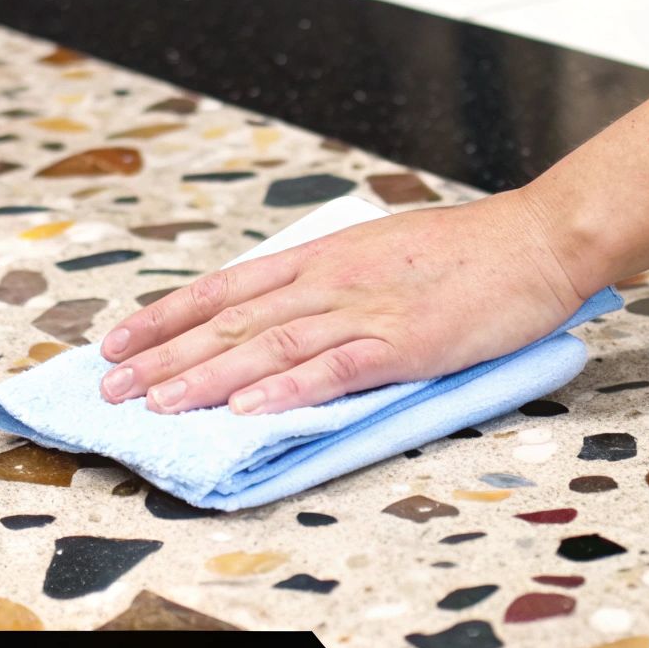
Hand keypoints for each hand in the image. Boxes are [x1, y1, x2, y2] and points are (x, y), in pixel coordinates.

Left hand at [97, 190, 587, 414]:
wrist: (537, 239)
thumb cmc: (467, 252)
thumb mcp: (380, 253)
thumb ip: (329, 283)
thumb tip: (281, 311)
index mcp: (322, 258)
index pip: (225, 286)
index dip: (165, 315)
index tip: (117, 340)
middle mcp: (330, 280)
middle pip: (232, 320)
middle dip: (165, 355)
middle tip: (111, 387)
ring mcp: (366, 310)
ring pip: (269, 344)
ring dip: (208, 376)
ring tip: (159, 404)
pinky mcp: (405, 342)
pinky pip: (336, 367)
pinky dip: (289, 387)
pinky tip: (250, 408)